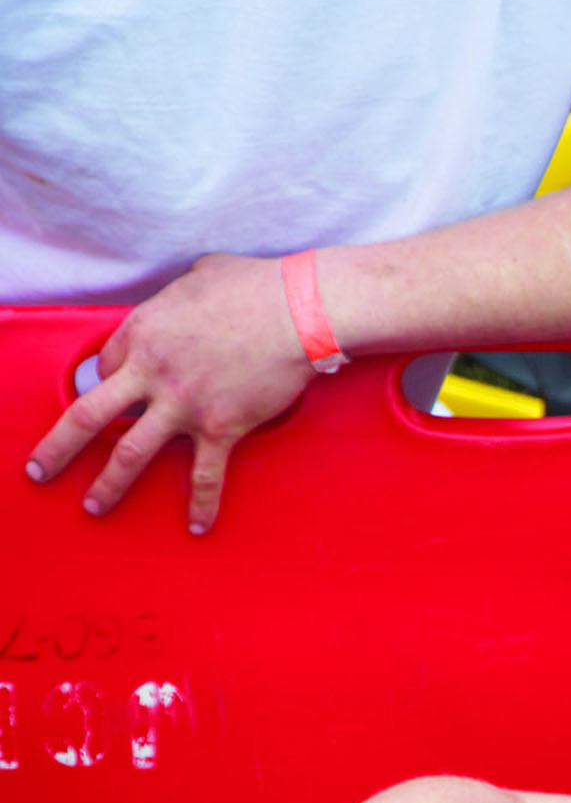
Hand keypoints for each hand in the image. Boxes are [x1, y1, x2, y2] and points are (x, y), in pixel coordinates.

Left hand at [25, 252, 315, 532]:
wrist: (299, 311)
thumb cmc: (254, 287)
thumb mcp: (200, 276)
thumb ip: (181, 294)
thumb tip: (191, 298)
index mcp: (141, 333)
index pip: (106, 368)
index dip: (108, 384)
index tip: (116, 393)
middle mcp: (152, 373)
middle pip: (89, 416)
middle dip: (59, 448)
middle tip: (39, 471)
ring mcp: (185, 404)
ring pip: (131, 453)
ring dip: (109, 484)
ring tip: (94, 505)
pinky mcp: (222, 426)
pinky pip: (206, 474)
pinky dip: (202, 504)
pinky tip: (197, 525)